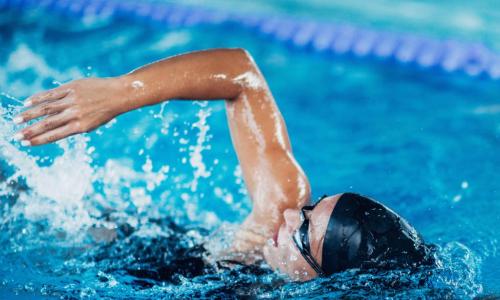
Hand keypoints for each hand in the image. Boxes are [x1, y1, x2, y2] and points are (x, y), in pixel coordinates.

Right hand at [13, 77, 127, 145]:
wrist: (119, 94)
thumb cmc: (105, 111)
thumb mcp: (92, 123)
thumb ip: (74, 125)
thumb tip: (53, 127)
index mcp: (81, 126)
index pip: (55, 135)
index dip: (39, 140)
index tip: (26, 143)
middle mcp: (75, 114)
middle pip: (47, 124)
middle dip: (30, 131)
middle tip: (16, 136)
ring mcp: (72, 100)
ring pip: (46, 108)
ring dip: (30, 115)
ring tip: (17, 119)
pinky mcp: (72, 88)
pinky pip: (52, 94)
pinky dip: (39, 98)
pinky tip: (27, 102)